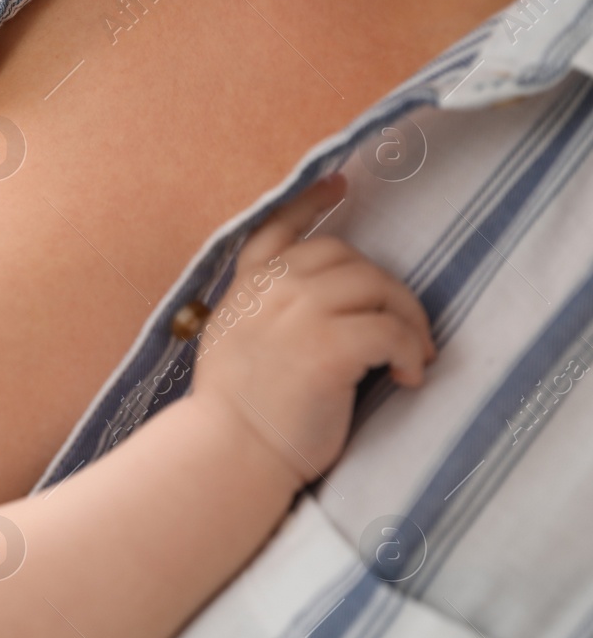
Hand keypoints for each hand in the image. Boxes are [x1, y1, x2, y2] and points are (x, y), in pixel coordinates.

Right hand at [190, 174, 435, 484]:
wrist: (226, 452)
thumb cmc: (233, 414)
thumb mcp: (231, 343)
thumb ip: (260, 313)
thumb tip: (307, 308)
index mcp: (245, 288)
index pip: (278, 226)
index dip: (311, 202)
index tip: (341, 184)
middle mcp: (272, 289)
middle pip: (348, 256)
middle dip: (385, 288)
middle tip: (403, 328)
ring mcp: (300, 313)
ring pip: (379, 287)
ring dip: (407, 320)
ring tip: (412, 356)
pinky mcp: (329, 346)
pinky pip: (392, 331)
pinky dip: (410, 352)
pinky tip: (408, 376)